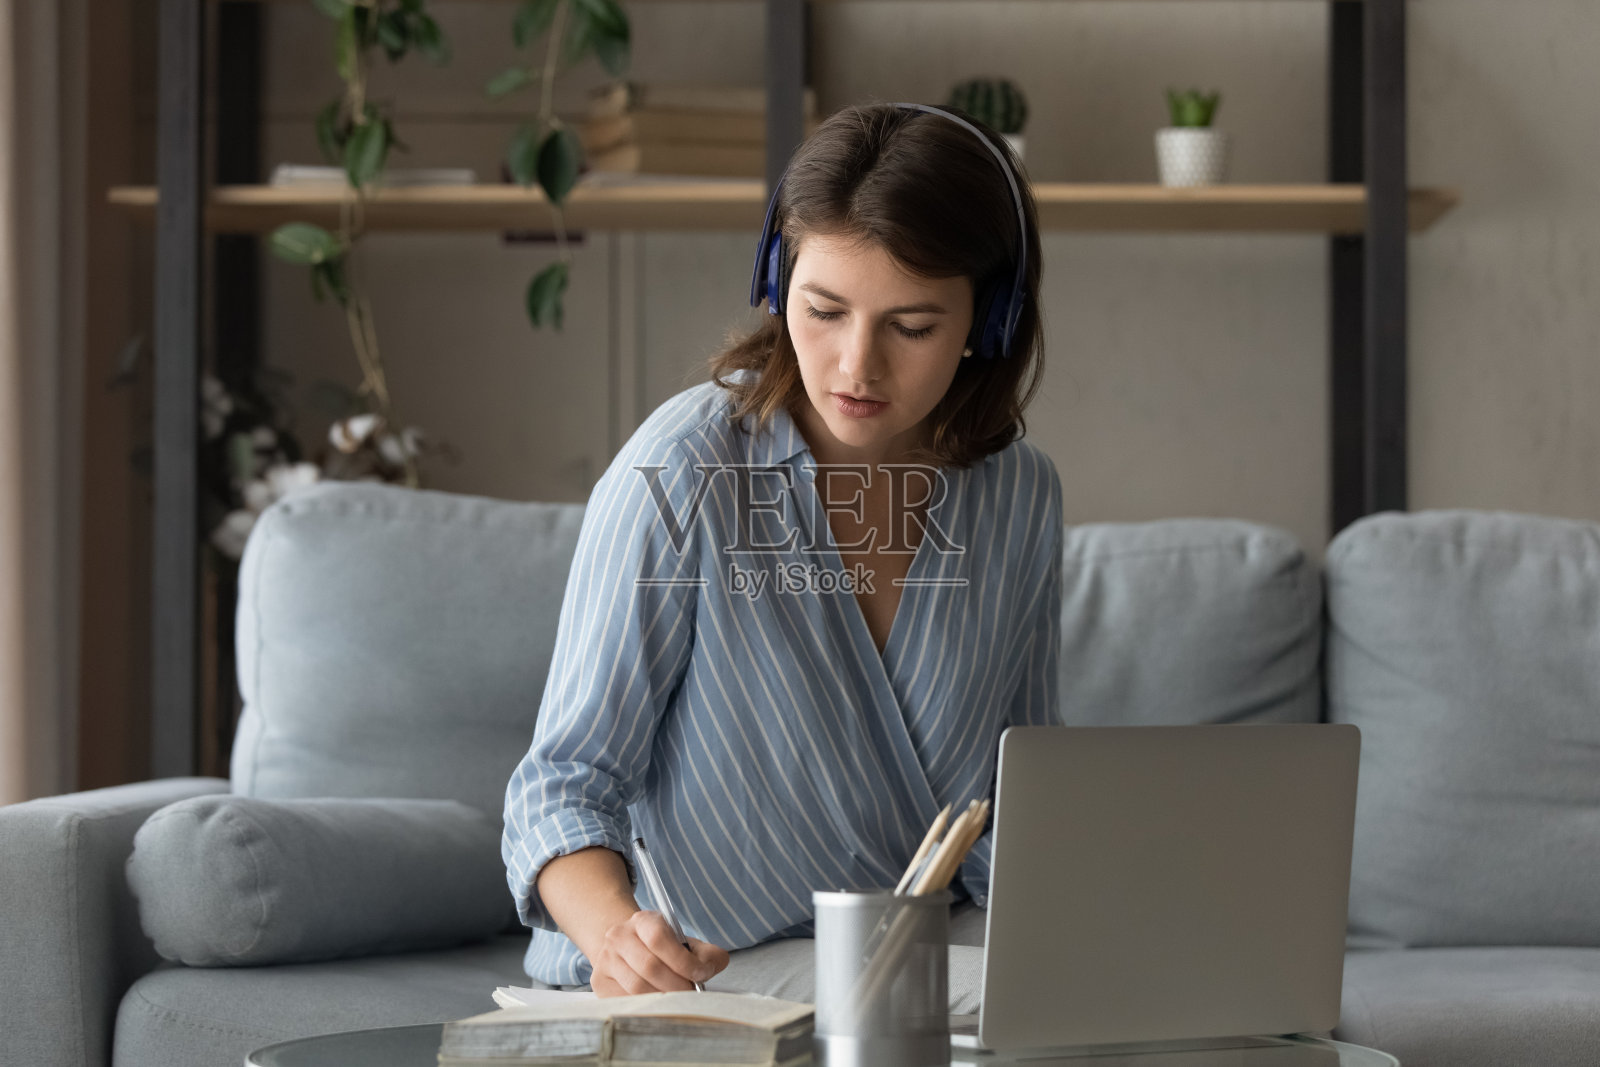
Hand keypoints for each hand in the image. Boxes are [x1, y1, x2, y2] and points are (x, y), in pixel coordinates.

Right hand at [588, 909, 729, 996]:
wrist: (626, 949)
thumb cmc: (662, 949)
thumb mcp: (684, 943)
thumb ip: (705, 953)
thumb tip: (717, 963)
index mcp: (642, 920)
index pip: (659, 938)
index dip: (683, 960)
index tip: (700, 974)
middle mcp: (618, 936)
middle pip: (649, 967)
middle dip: (677, 985)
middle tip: (691, 994)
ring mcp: (605, 959)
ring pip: (636, 987)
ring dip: (663, 998)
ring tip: (677, 1001)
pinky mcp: (599, 983)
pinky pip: (624, 1001)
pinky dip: (646, 1007)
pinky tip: (659, 1005)